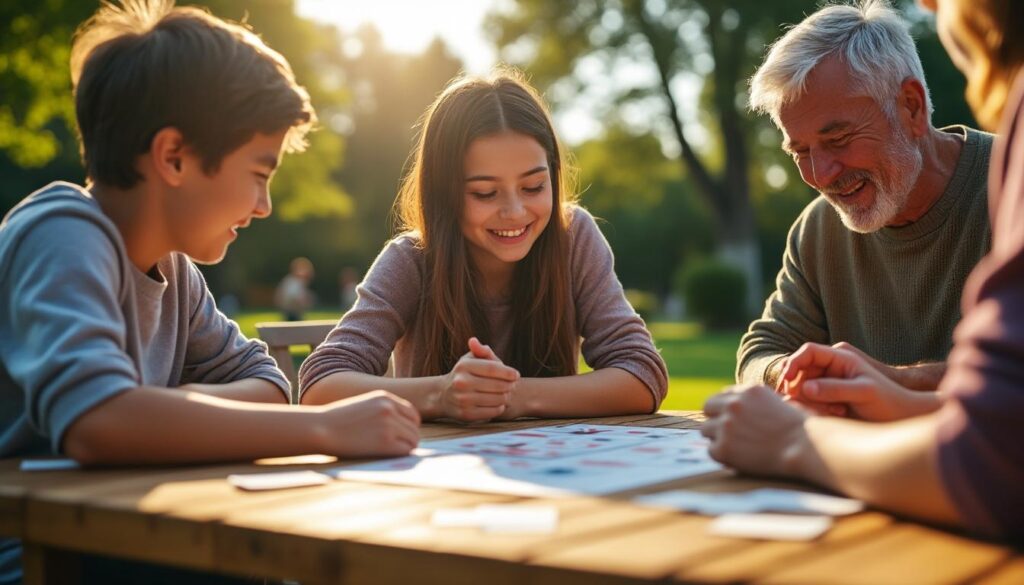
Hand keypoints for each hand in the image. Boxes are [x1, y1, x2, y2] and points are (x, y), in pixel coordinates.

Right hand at [318, 390, 420, 456]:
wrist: (320, 428)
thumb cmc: (337, 421)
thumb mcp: (363, 406)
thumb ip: (383, 412)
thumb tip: (402, 429)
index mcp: (385, 397)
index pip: (412, 414)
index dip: (409, 427)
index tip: (401, 436)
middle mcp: (390, 408)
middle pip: (414, 429)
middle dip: (408, 440)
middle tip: (395, 448)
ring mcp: (389, 424)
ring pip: (413, 440)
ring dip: (404, 448)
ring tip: (387, 452)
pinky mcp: (385, 441)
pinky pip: (405, 451)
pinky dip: (400, 456)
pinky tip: (385, 455)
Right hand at [435, 337, 518, 421]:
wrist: (444, 395)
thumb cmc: (465, 374)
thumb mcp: (471, 360)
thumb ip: (480, 351)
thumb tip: (474, 341)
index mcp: (463, 366)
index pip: (493, 368)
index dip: (508, 372)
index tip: (516, 375)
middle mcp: (461, 382)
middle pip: (499, 385)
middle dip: (510, 385)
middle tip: (512, 385)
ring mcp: (463, 400)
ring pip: (498, 399)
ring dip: (506, 397)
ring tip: (505, 393)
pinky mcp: (466, 414)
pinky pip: (493, 412)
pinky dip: (499, 407)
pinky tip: (497, 403)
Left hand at [701, 385, 808, 476]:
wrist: (804, 448)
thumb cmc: (800, 429)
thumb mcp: (779, 403)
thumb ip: (757, 404)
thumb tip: (746, 410)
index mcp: (748, 391)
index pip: (723, 396)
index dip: (726, 409)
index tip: (734, 420)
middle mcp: (733, 405)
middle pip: (708, 408)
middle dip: (716, 419)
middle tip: (729, 434)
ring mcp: (726, 425)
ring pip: (706, 430)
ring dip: (718, 438)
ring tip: (738, 447)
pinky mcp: (723, 447)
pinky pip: (711, 450)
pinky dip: (723, 456)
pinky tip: (739, 458)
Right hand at [779, 343, 939, 421]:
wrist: (902, 417)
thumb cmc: (889, 400)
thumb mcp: (863, 392)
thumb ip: (834, 389)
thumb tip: (803, 388)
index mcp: (840, 357)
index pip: (807, 352)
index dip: (793, 364)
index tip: (786, 382)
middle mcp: (832, 367)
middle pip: (801, 371)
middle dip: (800, 387)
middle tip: (808, 404)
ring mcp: (829, 383)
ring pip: (803, 388)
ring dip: (809, 401)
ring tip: (834, 411)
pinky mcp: (829, 398)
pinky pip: (810, 401)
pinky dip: (816, 408)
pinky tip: (836, 414)